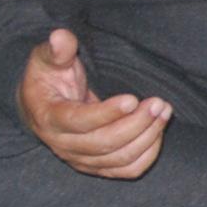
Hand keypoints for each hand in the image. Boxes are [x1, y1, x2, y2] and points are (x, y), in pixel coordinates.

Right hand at [15, 27, 169, 179]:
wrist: (42, 106)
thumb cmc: (48, 78)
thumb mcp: (46, 60)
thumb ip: (57, 50)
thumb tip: (60, 36)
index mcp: (49, 117)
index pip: (78, 122)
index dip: (106, 113)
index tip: (132, 99)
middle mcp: (63, 144)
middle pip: (103, 144)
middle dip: (136, 124)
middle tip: (158, 102)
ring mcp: (80, 159)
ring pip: (118, 158)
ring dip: (147, 137)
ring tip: (164, 111)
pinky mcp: (97, 166)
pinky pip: (126, 169)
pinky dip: (147, 154)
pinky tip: (158, 130)